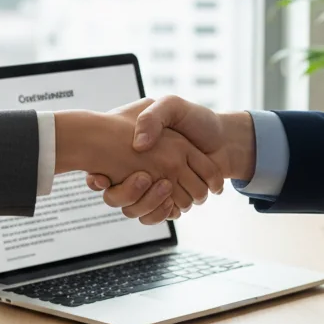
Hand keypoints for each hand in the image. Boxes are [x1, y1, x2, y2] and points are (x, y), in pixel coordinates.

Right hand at [87, 96, 256, 221]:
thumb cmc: (198, 121)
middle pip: (116, 196)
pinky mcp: (170, 200)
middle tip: (142, 176)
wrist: (226, 140)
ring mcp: (155, 187)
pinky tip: (170, 200)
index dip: (98, 178)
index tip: (99, 177)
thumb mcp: (172, 106)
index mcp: (135, 151)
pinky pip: (155, 216)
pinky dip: (162, 211)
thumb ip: (153, 116)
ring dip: (147, 202)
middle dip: (124, 192)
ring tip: (160, 184)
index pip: (101, 173)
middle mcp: (141, 170)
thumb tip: (138, 144)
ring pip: (135, 209)